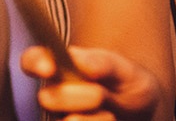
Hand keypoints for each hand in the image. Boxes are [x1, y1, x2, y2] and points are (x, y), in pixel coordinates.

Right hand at [20, 44, 162, 119]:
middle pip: (46, 98)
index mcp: (59, 69)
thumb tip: (79, 62)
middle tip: (99, 94)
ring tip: (111, 115)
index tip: (50, 68)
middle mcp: (53, 96)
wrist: (144, 115)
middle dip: (75, 96)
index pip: (32, 61)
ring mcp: (60, 119)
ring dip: (94, 119)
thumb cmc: (128, 86)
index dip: (36, 63)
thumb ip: (102, 62)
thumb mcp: (123, 70)